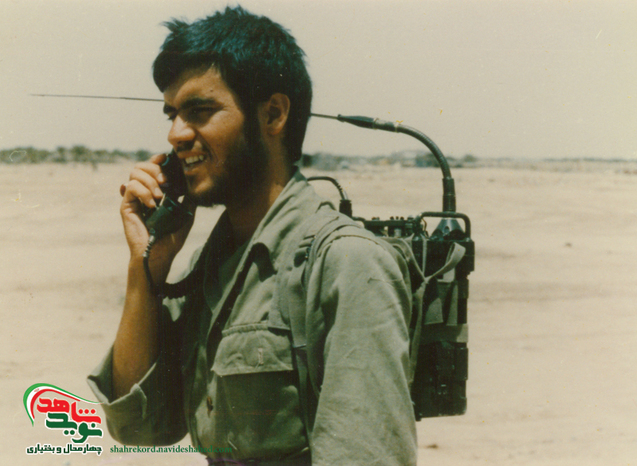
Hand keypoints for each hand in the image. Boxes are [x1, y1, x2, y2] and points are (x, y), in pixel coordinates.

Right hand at [120, 153, 194, 281]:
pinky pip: (130, 187)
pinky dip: (143, 193)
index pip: (152, 167)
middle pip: (141, 166)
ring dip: (150, 181)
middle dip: (155, 169)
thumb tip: (194, 184)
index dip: (158, 159)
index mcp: (155, 192)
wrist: (159, 256)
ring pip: (134, 173)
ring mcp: (133, 199)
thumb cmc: (171, 239)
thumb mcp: (186, 215)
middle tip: (166, 182)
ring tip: (159, 197)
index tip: (167, 158)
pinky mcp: (126, 206)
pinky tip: (152, 206)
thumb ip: (189, 199)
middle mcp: (142, 192)